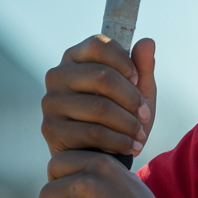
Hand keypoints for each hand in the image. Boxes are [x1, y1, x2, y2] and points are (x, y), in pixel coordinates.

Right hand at [41, 35, 156, 158]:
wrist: (105, 155)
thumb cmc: (122, 116)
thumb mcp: (138, 91)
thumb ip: (143, 67)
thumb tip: (147, 42)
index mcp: (76, 57)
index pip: (99, 45)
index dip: (124, 62)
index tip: (138, 80)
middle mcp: (57, 75)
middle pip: (102, 76)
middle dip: (132, 99)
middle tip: (146, 116)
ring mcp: (50, 102)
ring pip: (99, 107)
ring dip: (129, 124)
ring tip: (141, 135)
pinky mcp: (51, 129)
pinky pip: (93, 132)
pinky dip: (119, 141)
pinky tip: (131, 146)